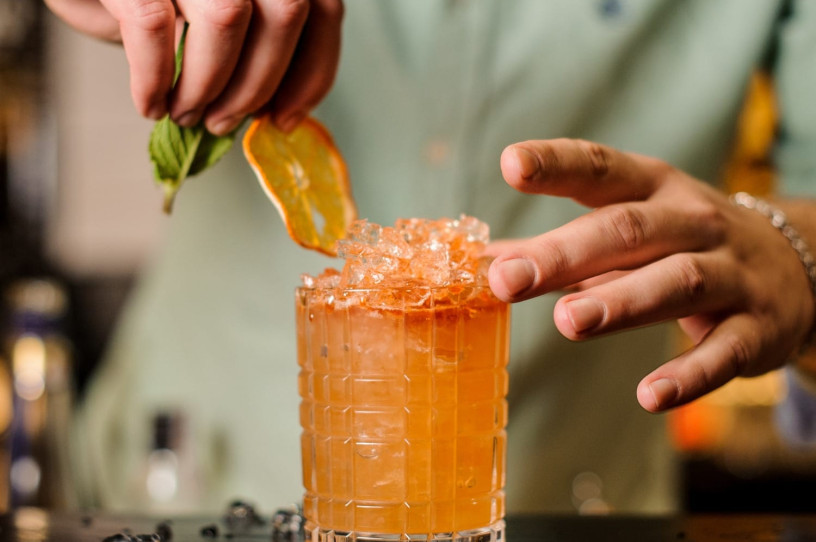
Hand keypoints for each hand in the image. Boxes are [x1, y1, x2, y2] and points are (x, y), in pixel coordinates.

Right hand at [44, 0, 342, 134]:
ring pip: (228, 16)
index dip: (313, 70)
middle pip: (286, 11)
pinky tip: (151, 103)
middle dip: (259, 85)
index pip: (321, 7)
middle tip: (226, 123)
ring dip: (210, 86)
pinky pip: (154, 27)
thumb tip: (279, 110)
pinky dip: (154, 81)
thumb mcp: (214, 23)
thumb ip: (255, 48)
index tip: (287, 117)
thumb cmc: (152, 5)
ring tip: (186, 114)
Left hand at [486, 138, 815, 411]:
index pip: (601, 168)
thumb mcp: (629, 228)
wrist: (796, 266)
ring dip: (621, 302)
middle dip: (565, 254)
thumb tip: (484, 261)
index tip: (510, 164)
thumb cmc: (682, 242)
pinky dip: (690, 374)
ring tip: (566, 322)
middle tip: (508, 279)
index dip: (556, 164)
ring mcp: (731, 273)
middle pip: (628, 230)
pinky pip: (724, 352)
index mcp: (653, 189)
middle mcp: (693, 221)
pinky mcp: (757, 327)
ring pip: (676, 281)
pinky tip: (650, 396)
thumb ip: (559, 245)